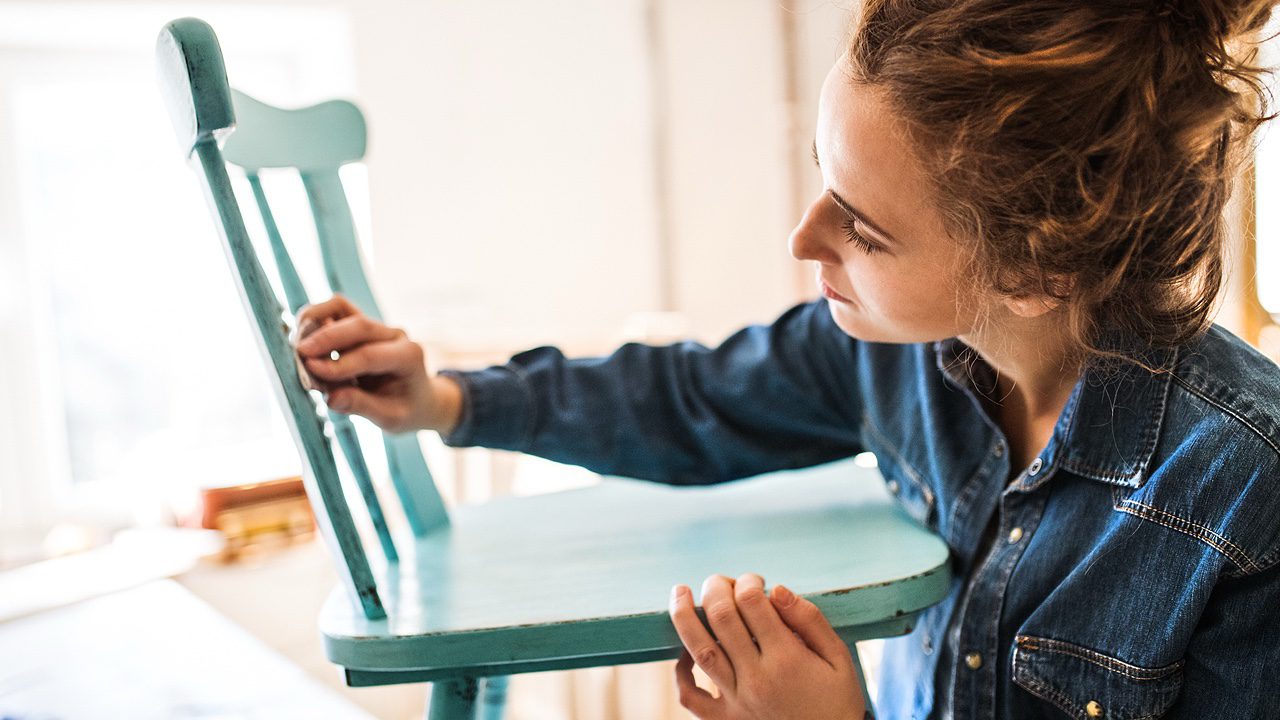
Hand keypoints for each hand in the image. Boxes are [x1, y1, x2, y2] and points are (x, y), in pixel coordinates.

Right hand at [293, 293, 460, 433]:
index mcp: (408, 356)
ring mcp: (377, 327)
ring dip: (316, 320)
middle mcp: (394, 335)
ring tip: (297, 343)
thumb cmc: (406, 410)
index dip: (338, 363)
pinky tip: (301, 338)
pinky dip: (314, 319)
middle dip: (326, 338)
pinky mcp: (360, 325)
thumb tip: (331, 399)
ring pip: (342, 308)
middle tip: (299, 354)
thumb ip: (362, 406)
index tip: (312, 371)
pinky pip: (335, 311)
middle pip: (358, 325)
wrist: (418, 398)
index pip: (370, 355)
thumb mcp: (391, 418)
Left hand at [667, 573, 867, 719]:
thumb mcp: (838, 657)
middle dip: (715, 589)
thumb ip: (809, 620)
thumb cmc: (838, 700)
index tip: (755, 581)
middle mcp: (756, 679)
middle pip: (721, 618)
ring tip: (679, 592)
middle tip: (719, 580)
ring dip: (683, 616)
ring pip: (700, 650)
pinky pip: (691, 698)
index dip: (748, 582)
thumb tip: (777, 589)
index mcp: (787, 659)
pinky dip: (681, 673)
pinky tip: (685, 653)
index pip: (752, 603)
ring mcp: (737, 702)